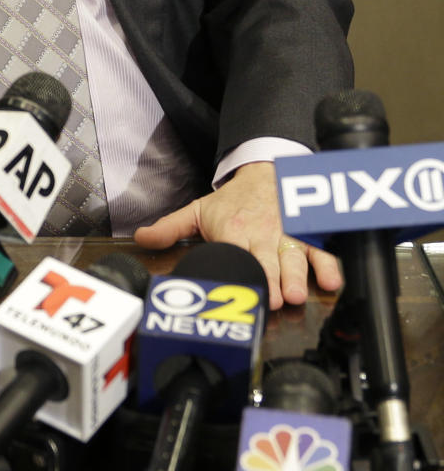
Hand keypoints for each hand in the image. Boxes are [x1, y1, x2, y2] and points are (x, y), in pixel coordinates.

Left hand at [133, 161, 341, 309]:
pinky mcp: (307, 237)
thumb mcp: (198, 211)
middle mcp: (262, 236)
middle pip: (268, 260)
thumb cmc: (232, 201)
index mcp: (233, 231)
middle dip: (272, 280)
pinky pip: (320, 251)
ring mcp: (287, 237)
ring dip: (297, 276)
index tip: (242, 290)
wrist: (265, 171)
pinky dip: (327, 265)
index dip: (240, 271)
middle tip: (276, 299)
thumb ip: (170, 228)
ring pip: (294, 258)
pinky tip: (330, 281)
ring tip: (297, 293)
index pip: (235, 253)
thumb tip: (139, 239)